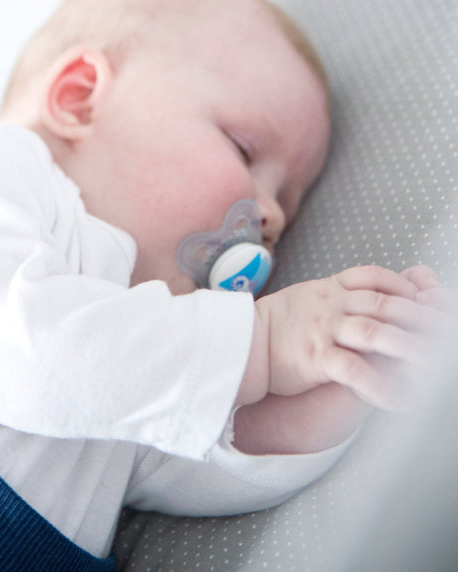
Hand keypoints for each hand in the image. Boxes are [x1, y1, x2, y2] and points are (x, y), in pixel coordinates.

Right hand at [255, 265, 446, 409]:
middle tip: (446, 334)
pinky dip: (380, 385)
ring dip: (410, 348)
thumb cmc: (276, 325)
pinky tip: (400, 400)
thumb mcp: (308, 296)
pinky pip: (353, 370)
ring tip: (436, 368)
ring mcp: (323, 330)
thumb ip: (339, 292)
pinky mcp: (315, 358)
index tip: (423, 298)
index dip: (402, 286)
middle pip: (384, 304)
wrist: (240, 344)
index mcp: (327, 289)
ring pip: (375, 333)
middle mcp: (329, 305)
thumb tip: (371, 292)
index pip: (372, 277)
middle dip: (420, 318)